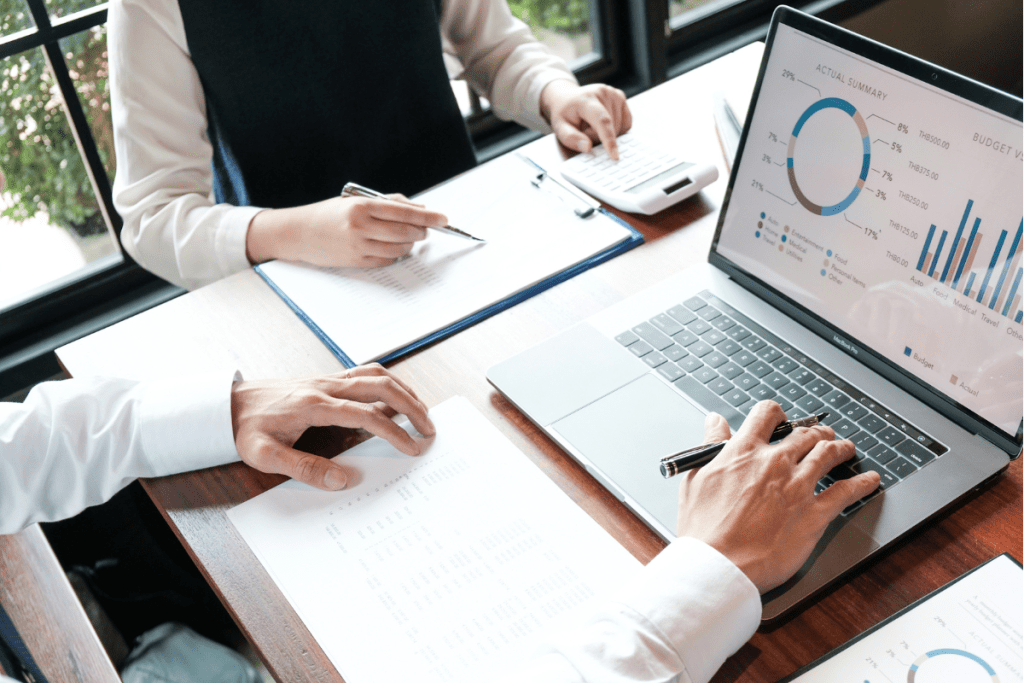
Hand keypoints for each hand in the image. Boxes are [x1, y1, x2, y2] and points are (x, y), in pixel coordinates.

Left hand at [230, 364, 434, 489]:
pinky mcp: (326, 380)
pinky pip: (364, 373)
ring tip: (422, 411)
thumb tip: (341, 480)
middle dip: (411, 406)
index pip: (366, 415)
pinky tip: (395, 397)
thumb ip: (303, 468)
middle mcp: (325, 386)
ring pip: (376, 375)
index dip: (394, 432)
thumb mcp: (265, 456)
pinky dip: (388, 382)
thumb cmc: (245, 429)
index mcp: (314, 405)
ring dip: (403, 390)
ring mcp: (326, 380)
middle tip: (430, 428)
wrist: (227, 404)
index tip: (412, 448)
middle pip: (381, 386)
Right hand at [246, 194, 448, 267]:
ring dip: (410, 244)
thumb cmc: (329, 214)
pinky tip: (392, 247)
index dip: (428, 216)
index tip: (444, 219)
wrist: (298, 233)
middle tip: (426, 229)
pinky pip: (387, 260)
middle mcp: (361, 227)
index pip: (405, 211)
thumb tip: (419, 207)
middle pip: (406, 232)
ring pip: (399, 248)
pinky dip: (395, 254)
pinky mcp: (357, 262)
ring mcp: (359, 246)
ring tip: (407, 237)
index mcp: (362, 207)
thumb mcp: (355, 200)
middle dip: (422, 231)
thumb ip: (387, 202)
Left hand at [540, 80, 631, 158]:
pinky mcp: (621, 97)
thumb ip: (571, 138)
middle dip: (598, 137)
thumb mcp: (560, 128)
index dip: (609, 139)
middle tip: (584, 130)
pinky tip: (603, 123)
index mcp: (586, 99)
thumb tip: (588, 147)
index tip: (615, 156)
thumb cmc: (565, 114)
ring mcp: (614, 93)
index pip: (602, 121)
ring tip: (592, 124)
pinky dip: (616, 129)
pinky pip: (626, 124)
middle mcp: (602, 92)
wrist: (566, 98)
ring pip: (619, 127)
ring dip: (607, 133)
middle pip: (610, 128)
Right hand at [675, 402, 879, 592]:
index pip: (766, 414)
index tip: (781, 418)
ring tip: (846, 448)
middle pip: (805, 434)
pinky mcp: (815, 514)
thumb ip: (711, 445)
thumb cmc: (703, 529)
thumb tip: (714, 422)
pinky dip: (862, 483)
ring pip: (828, 454)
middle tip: (821, 435)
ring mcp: (798, 487)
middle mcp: (774, 462)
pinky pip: (847, 492)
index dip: (776, 413)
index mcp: (744, 451)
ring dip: (840, 448)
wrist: (718, 564)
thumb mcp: (696, 478)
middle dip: (815, 432)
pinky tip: (870, 480)